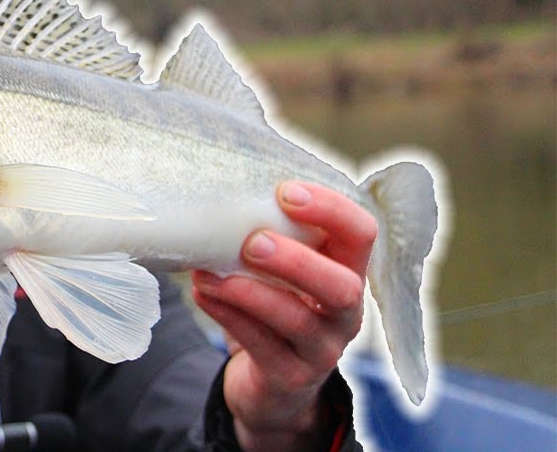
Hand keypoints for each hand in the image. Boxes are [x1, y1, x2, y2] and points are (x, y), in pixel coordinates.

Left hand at [191, 182, 375, 451]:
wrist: (268, 381)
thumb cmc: (274, 303)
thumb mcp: (281, 268)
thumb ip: (269, 231)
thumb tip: (219, 184)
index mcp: (347, 271)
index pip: (361, 233)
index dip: (330, 210)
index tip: (285, 192)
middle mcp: (345, 312)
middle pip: (341, 286)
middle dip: (296, 261)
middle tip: (252, 242)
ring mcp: (322, 349)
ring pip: (296, 320)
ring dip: (249, 292)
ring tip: (207, 272)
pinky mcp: (289, 377)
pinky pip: (261, 346)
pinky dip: (228, 316)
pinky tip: (203, 293)